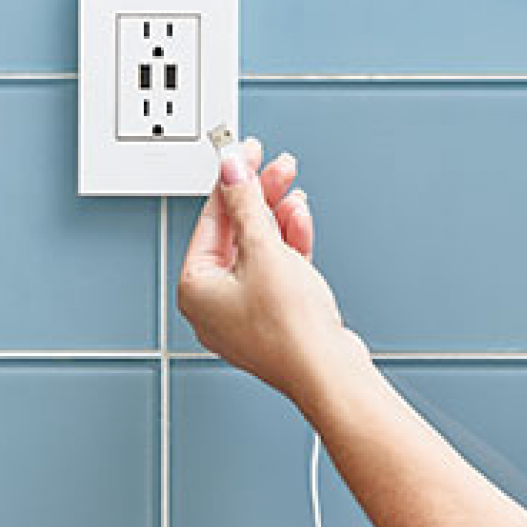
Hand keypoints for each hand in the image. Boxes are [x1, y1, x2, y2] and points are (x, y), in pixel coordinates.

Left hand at [177, 137, 364, 412]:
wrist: (330, 373)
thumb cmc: (290, 330)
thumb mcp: (263, 250)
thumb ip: (246, 204)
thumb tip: (232, 170)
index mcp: (196, 288)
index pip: (211, 219)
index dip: (231, 181)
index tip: (244, 153)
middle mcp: (215, 301)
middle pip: (236, 231)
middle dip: (260, 196)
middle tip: (275, 166)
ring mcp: (246, 309)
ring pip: (260, 247)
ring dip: (278, 216)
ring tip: (294, 191)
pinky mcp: (275, 313)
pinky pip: (277, 267)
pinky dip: (289, 243)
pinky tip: (301, 222)